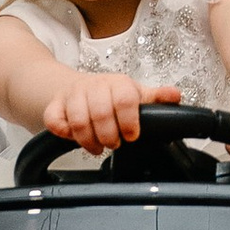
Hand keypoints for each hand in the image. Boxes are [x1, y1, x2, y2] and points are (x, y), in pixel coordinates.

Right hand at [39, 76, 178, 153]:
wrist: (78, 87)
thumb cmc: (110, 94)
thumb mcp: (136, 94)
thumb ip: (156, 98)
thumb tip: (175, 96)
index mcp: (118, 83)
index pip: (124, 99)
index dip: (129, 122)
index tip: (132, 135)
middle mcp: (94, 86)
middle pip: (100, 113)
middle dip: (109, 136)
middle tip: (114, 144)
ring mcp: (73, 95)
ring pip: (77, 120)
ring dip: (88, 140)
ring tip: (97, 146)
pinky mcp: (55, 105)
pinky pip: (54, 121)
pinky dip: (63, 133)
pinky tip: (74, 137)